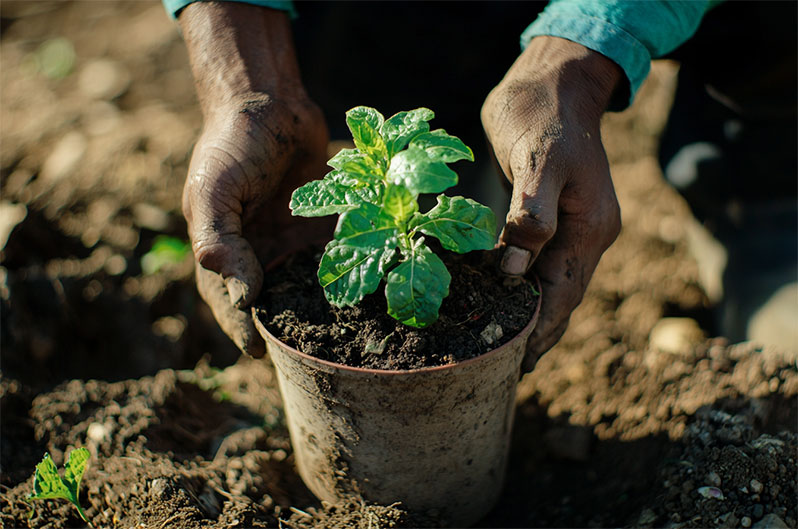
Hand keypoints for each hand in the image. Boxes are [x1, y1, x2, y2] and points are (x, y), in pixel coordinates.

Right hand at [179, 3, 329, 356]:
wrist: (272, 103)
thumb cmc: (233, 145)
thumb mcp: (213, 191)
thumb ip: (220, 241)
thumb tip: (240, 296)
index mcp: (225, 250)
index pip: (229, 302)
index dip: (241, 329)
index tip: (260, 354)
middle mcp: (259, 252)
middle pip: (271, 302)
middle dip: (288, 328)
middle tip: (309, 356)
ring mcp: (291, 240)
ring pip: (307, 286)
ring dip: (323, 309)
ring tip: (345, 334)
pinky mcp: (322, 225)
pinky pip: (337, 257)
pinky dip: (351, 274)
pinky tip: (371, 291)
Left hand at [482, 37, 622, 370]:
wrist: (552, 81)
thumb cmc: (543, 116)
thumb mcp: (539, 162)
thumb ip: (531, 215)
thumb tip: (514, 272)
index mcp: (591, 227)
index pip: (565, 293)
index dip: (542, 331)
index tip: (517, 363)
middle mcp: (586, 233)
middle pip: (561, 296)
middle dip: (537, 333)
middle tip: (502, 367)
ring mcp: (569, 225)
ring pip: (549, 281)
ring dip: (528, 312)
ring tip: (499, 342)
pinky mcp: (549, 214)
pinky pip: (536, 260)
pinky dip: (519, 282)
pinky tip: (498, 295)